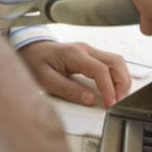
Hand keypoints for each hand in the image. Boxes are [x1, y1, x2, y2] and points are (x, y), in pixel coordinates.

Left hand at [18, 39, 132, 107]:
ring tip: (119, 97)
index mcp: (74, 54)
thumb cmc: (34, 62)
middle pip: (115, 62)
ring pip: (116, 61)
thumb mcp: (45, 80)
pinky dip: (117, 76)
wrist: (29, 48)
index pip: (100, 70)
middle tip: (119, 102)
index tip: (110, 104)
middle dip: (122, 83)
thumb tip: (90, 100)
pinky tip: (114, 89)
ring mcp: (89, 50)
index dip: (109, 88)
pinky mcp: (90, 55)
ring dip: (122, 79)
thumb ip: (68, 90)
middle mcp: (85, 49)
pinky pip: (110, 63)